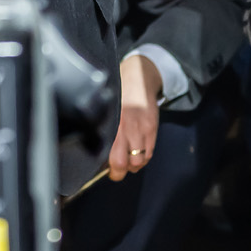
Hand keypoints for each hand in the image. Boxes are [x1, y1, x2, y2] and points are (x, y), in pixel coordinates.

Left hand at [107, 54, 162, 180]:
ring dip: (132, 165)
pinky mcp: (152, 129)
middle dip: (118, 171)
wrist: (139, 79)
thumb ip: (103, 129)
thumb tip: (98, 155)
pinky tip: (137, 152)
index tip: (104, 170)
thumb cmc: (118, 95)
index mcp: (111, 123)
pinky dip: (143, 158)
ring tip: (127, 159)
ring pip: (139, 161)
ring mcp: (142, 129)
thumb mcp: (106, 109)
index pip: (110, 154)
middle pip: (123, 162)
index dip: (108, 168)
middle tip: (114, 170)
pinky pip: (149, 153)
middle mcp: (126, 127)